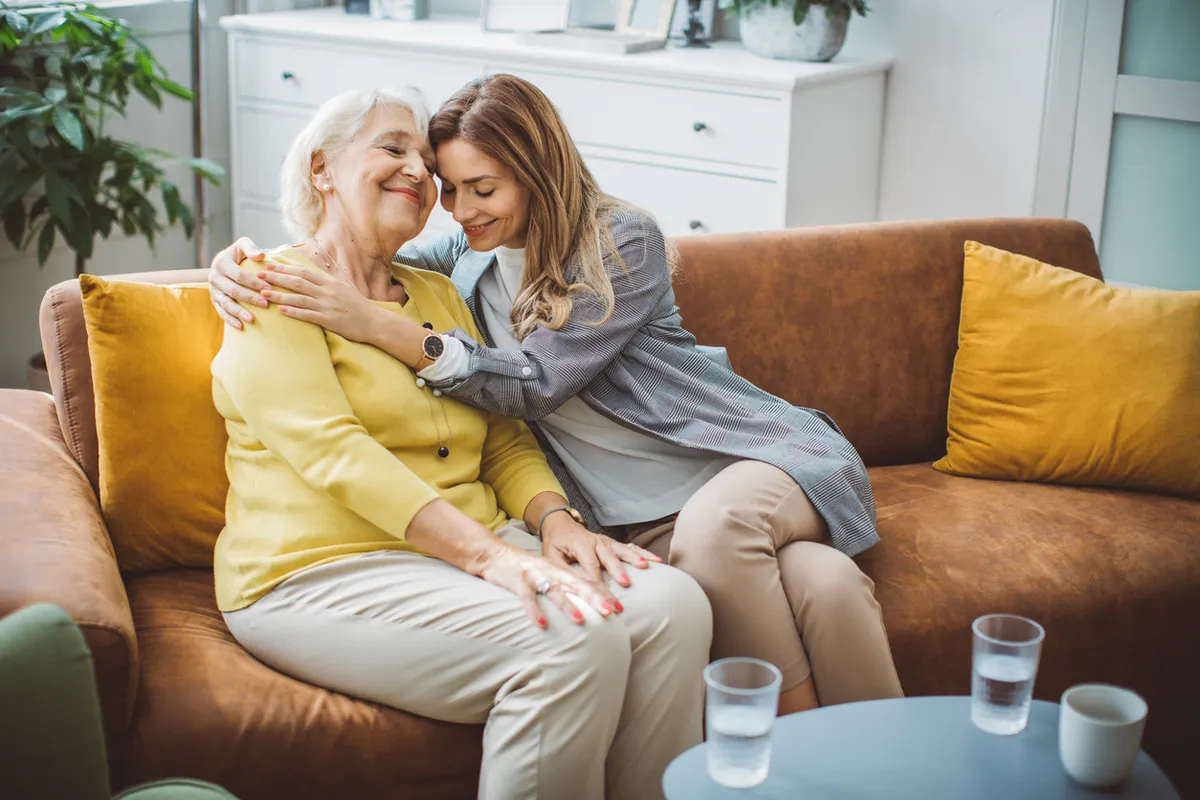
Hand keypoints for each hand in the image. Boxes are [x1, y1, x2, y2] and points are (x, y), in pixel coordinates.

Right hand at [209, 237, 271, 328]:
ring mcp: (213, 290)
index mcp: (221, 262)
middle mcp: (214, 276)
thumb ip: (250, 248)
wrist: (225, 263)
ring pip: (226, 303)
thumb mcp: (242, 246)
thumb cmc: (238, 254)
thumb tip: (261, 255)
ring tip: (252, 319)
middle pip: (233, 290)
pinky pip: (221, 312)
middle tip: (266, 304)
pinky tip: (241, 327)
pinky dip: (230, 320)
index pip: (239, 275)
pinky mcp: (214, 300)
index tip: (269, 288)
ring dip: (239, 312)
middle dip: (250, 298)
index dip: (254, 282)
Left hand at [259, 262, 384, 343]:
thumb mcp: (344, 290)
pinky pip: (308, 315)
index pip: (304, 272)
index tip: (270, 265)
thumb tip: (310, 278)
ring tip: (264, 293)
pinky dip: (293, 312)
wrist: (375, 322)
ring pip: (300, 298)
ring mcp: (328, 306)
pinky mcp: (330, 321)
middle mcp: (328, 292)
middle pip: (298, 282)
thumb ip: (327, 284)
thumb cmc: (359, 307)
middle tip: (260, 275)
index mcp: (331, 283)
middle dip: (277, 278)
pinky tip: (280, 311)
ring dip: (280, 295)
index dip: (286, 268)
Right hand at [474, 544, 621, 628]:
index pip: (588, 581)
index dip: (605, 594)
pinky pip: (527, 598)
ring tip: (580, 620)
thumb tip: (590, 601)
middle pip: (577, 584)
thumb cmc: (526, 568)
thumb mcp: (550, 573)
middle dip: (595, 597)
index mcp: (562, 570)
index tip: (621, 608)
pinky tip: (542, 624)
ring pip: (554, 590)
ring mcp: (535, 576)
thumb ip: (567, 585)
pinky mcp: (518, 583)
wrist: (495, 554)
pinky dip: (534, 610)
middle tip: (612, 612)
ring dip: (567, 605)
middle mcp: (552, 571)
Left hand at [541, 518, 661, 587]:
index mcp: (579, 545)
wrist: (560, 524)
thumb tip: (568, 589)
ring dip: (633, 558)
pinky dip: (642, 553)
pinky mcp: (612, 543)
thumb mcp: (550, 557)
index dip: (598, 585)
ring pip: (621, 550)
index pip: (590, 568)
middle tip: (627, 586)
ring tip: (644, 567)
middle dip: (618, 573)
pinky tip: (656, 561)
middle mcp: (595, 541)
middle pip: (608, 560)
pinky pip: (629, 548)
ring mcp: (605, 541)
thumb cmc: (555, 544)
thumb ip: (560, 572)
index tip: (604, 600)